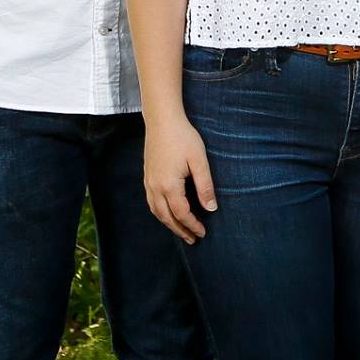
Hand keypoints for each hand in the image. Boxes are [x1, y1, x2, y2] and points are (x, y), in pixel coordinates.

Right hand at [145, 117, 216, 244]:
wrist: (162, 120)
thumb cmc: (183, 137)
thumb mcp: (199, 160)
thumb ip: (205, 186)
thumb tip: (211, 208)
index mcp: (169, 185)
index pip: (181, 214)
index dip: (192, 225)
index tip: (203, 233)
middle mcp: (155, 187)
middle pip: (166, 217)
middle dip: (180, 230)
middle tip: (193, 239)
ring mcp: (148, 182)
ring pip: (156, 211)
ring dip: (169, 223)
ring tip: (181, 230)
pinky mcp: (147, 176)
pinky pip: (152, 202)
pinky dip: (161, 213)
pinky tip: (168, 212)